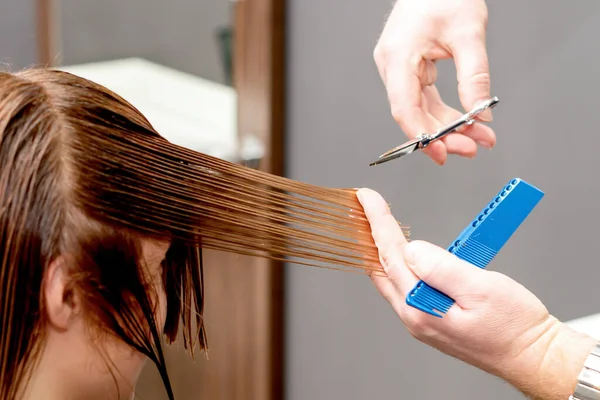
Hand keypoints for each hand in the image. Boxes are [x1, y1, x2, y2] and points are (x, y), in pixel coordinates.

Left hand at [357, 188, 595, 398]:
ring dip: (383, 248)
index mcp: (422, 308)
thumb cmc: (514, 327)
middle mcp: (415, 317)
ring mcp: (421, 320)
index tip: (368, 198)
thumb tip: (412, 249)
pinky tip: (401, 253)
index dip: (379, 223)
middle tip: (365, 206)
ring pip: (391, 278)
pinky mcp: (432, 319)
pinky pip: (405, 286)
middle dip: (372, 233)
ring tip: (377, 223)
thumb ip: (443, 269)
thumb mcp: (482, 290)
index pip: (391, 257)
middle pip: (382, 268)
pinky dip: (399, 263)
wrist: (533, 357)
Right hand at [374, 0, 495, 164]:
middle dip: (443, 134)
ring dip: (447, 127)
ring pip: (421, 110)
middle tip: (472, 148)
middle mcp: (392, 66)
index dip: (421, 134)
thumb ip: (474, 76)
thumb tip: (480, 113)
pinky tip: (465, 123)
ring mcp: (399, 69)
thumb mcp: (468, 33)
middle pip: (413, 114)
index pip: (404, 106)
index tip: (443, 152)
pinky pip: (425, 99)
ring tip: (478, 138)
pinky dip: (444, 113)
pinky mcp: (409, 70)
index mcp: (397, 55)